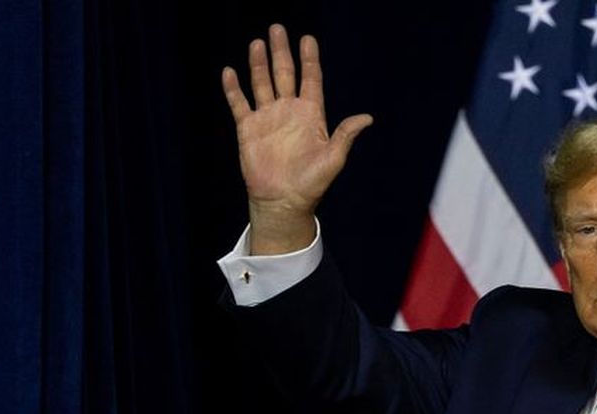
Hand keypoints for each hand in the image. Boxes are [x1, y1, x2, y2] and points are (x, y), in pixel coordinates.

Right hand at [220, 25, 372, 253]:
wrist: (283, 202)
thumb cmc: (311, 183)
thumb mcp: (333, 159)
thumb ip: (345, 135)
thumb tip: (367, 118)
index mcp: (310, 114)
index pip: (310, 78)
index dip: (309, 59)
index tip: (307, 39)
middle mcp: (288, 111)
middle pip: (284, 73)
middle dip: (281, 51)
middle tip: (277, 29)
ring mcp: (267, 118)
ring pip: (262, 83)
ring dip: (259, 64)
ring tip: (257, 43)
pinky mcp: (248, 129)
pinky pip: (239, 104)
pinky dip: (234, 89)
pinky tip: (229, 72)